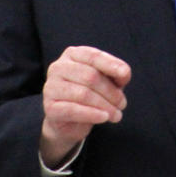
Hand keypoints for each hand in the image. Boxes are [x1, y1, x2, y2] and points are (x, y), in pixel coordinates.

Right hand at [39, 46, 130, 166]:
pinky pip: (73, 110)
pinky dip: (92, 114)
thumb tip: (123, 73)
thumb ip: (117, 74)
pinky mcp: (50, 107)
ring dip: (105, 105)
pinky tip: (104, 117)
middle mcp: (58, 67)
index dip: (110, 64)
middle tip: (122, 104)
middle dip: (111, 91)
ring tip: (116, 114)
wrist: (70, 121)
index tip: (125, 75)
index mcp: (73, 55)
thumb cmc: (91, 94)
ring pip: (83, 94)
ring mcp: (51, 87)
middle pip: (90, 76)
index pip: (93, 56)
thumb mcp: (107, 80)